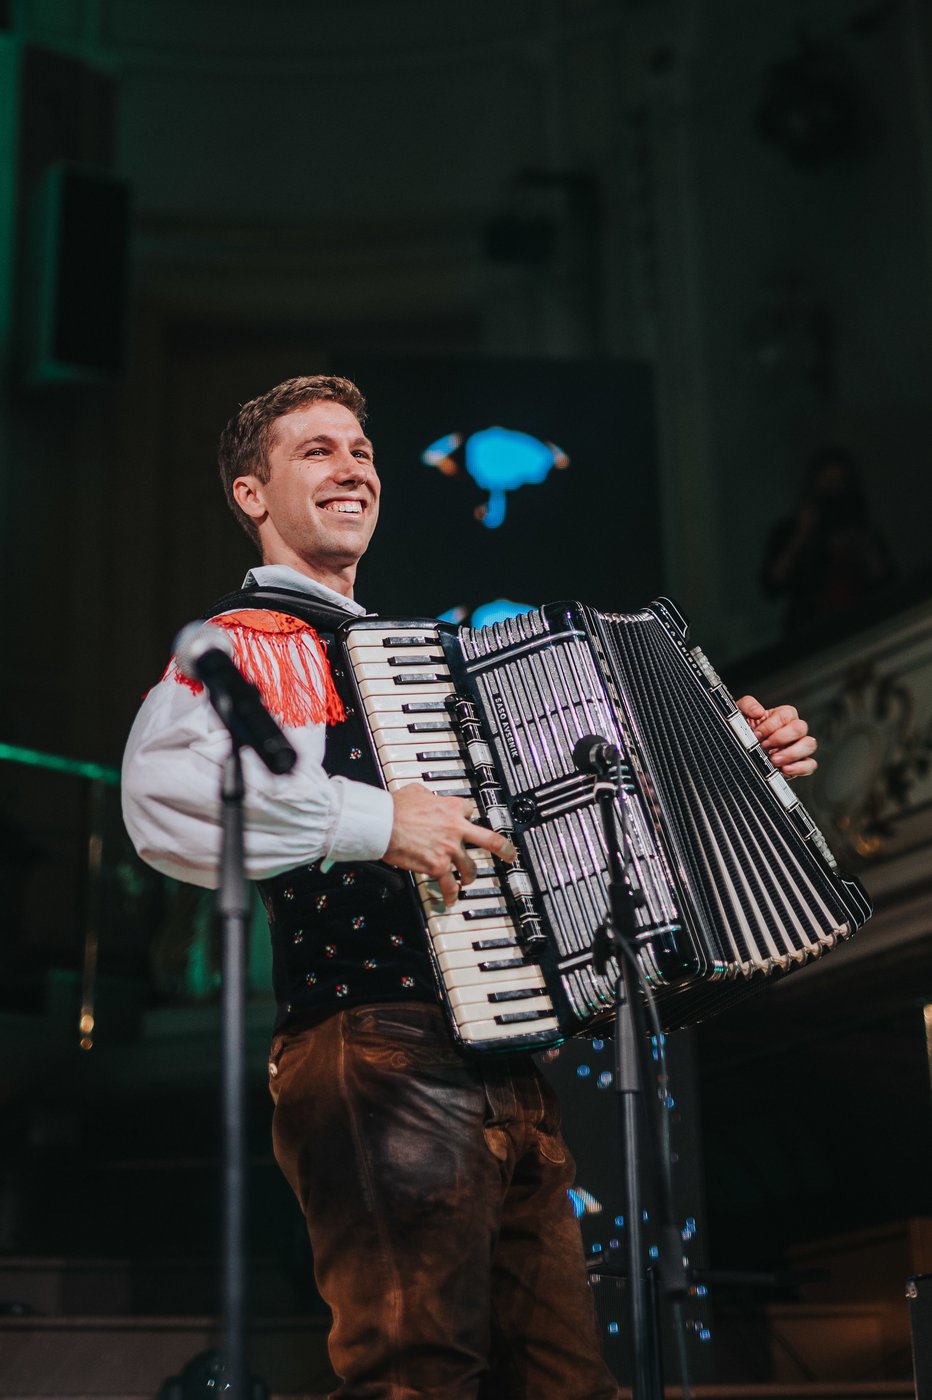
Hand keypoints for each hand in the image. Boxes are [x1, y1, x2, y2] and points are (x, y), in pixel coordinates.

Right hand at [384, 783, 516, 906]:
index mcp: (452, 807)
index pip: (469, 812)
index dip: (466, 819)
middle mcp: (456, 828)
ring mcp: (450, 848)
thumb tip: (425, 796)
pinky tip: (450, 898)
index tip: (466, 824)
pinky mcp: (438, 865)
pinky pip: (449, 884)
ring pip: (470, 867)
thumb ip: (427, 795)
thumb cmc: (394, 808)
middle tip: (509, 854)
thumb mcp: (416, 791)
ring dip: (470, 876)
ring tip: (467, 880)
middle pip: (489, 840)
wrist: (383, 823)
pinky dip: (450, 894)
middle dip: (503, 849)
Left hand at [736, 695, 817, 778]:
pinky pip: (810, 765)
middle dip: (781, 738)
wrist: (740, 752)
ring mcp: (798, 747)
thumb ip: (747, 705)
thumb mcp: (739, 714)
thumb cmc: (744, 731)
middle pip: (801, 728)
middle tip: (764, 746)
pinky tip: (784, 769)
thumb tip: (758, 711)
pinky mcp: (798, 764)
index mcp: (782, 716)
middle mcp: (793, 730)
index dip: (771, 725)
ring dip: (791, 753)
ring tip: (773, 760)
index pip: (786, 715)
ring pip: (809, 745)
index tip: (757, 734)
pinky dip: (800, 768)